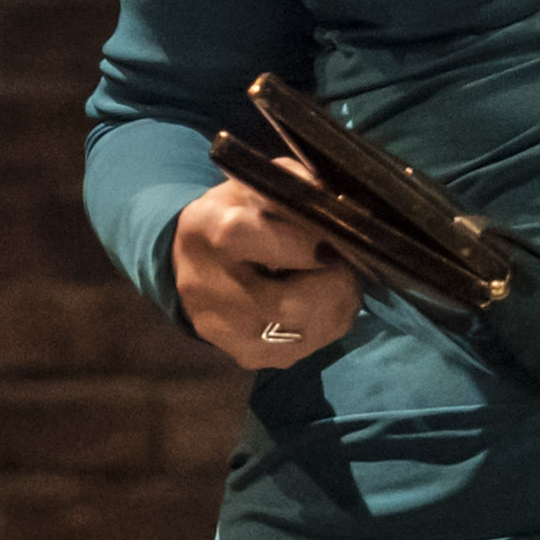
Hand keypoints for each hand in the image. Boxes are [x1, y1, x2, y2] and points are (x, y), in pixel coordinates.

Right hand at [172, 175, 360, 370]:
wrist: (197, 261)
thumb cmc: (238, 214)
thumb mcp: (257, 185)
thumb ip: (293, 184)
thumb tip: (331, 200)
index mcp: (205, 230)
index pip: (260, 241)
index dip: (307, 244)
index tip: (334, 239)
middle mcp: (205, 287)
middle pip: (289, 304)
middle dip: (334, 283)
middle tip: (343, 263)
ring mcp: (223, 330)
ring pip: (305, 332)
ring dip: (338, 306)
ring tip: (336, 280)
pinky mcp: (244, 355)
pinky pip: (306, 349)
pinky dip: (327, 325)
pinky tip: (321, 303)